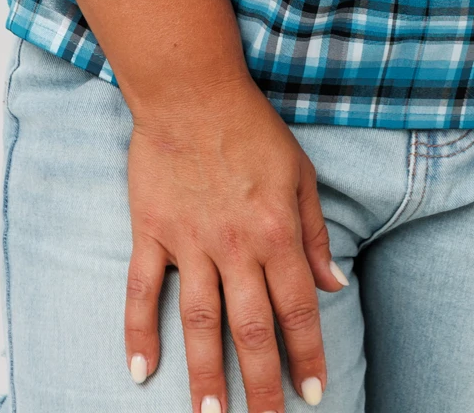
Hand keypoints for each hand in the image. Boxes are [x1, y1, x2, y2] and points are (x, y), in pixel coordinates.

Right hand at [123, 75, 347, 411]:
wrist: (192, 90)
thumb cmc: (252, 128)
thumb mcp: (300, 173)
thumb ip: (315, 233)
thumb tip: (335, 285)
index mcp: (277, 231)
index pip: (298, 308)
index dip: (308, 354)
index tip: (316, 393)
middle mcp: (236, 245)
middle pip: (251, 330)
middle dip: (261, 386)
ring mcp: (190, 242)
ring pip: (199, 323)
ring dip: (205, 376)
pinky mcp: (152, 232)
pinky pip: (142, 291)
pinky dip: (138, 333)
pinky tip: (141, 372)